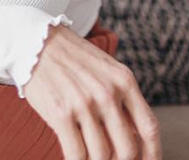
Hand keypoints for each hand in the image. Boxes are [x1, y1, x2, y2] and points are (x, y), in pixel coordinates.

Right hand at [23, 24, 161, 159]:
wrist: (36, 40)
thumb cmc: (72, 58)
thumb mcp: (106, 70)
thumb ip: (123, 100)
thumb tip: (135, 141)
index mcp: (124, 80)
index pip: (149, 129)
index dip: (152, 156)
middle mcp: (107, 93)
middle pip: (127, 150)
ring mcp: (84, 103)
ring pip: (101, 156)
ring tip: (88, 155)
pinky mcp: (61, 112)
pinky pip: (77, 155)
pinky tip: (75, 157)